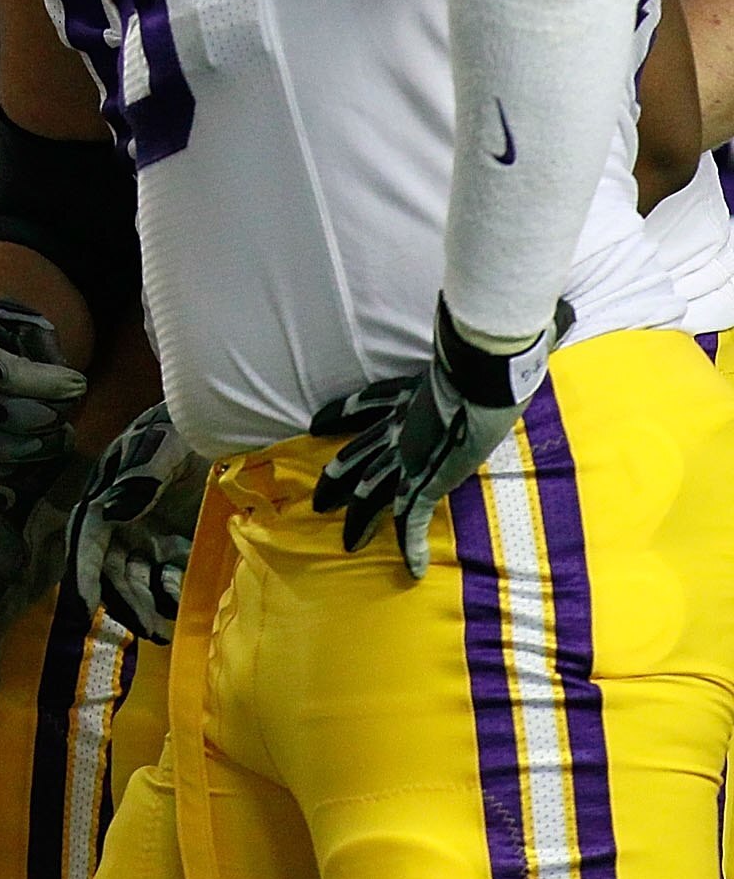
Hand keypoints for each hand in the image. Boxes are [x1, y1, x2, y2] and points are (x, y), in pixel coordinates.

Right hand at [0, 291, 88, 495]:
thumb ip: (39, 342)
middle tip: (65, 412)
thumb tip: (68, 386)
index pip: (12, 376)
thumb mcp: (5, 319)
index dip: (53, 384)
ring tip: (58, 436)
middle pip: (10, 417)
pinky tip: (26, 452)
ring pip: (0, 450)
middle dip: (51, 417)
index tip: (78, 384)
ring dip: (40, 447)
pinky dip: (11, 468)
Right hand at [66, 400, 203, 642]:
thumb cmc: (186, 429)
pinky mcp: (178, 540)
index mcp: (111, 493)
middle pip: (115, 567)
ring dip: (150, 601)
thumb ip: (140, 476)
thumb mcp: (164, 445)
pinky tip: (188, 601)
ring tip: (168, 623)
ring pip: (141, 576)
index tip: (83, 606)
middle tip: (150, 629)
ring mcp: (151, 531)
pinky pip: (171, 573)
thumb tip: (112, 513)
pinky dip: (175, 590)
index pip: (88, 538)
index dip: (83, 572)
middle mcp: (124, 518)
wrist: (227, 422)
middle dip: (128, 600)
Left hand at [310, 299, 561, 577]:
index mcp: (412, 394)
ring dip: (361, 521)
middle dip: (338, 478)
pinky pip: (412, 519)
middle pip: (357, 453)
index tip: (317, 422)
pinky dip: (412, 544)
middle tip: (318, 497)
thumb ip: (522, 333)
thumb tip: (561, 310)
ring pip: (373, 493)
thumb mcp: (500, 342)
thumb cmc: (491, 352)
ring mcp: (409, 455)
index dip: (341, 413)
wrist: (484, 371)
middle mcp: (401, 426)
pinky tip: (412, 569)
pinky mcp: (426, 479)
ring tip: (346, 543)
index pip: (367, 402)